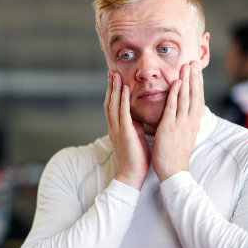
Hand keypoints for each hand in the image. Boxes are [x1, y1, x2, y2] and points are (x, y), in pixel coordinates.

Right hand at [105, 71, 149, 189]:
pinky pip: (122, 112)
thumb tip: (138, 117)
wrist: (131, 175)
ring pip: (113, 104)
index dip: (112, 92)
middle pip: (109, 102)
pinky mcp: (125, 132)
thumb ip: (134, 126)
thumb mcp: (134, 138)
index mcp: (116, 128)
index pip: (112, 106)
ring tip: (115, 75)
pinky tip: (125, 88)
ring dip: (114, 88)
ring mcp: (117, 129)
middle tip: (111, 72)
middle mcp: (114, 126)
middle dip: (110, 86)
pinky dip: (122, 99)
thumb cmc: (135, 159)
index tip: (114, 80)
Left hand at [152, 61, 204, 180]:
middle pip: (195, 95)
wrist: (173, 172)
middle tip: (194, 62)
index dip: (197, 84)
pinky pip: (173, 107)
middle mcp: (189, 122)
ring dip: (187, 80)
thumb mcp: (182, 136)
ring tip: (187, 66)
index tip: (197, 71)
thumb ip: (183, 124)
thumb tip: (183, 114)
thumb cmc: (174, 155)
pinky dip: (176, 94)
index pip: (197, 99)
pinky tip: (177, 83)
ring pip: (186, 98)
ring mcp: (181, 124)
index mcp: (192, 124)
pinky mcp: (170, 128)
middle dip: (195, 78)